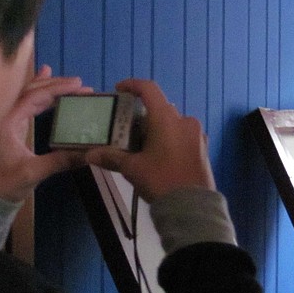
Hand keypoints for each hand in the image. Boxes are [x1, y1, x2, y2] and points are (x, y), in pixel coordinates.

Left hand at [0, 65, 91, 202]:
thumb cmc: (3, 184)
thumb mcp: (32, 173)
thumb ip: (59, 161)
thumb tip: (88, 154)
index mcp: (7, 121)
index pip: (35, 96)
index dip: (58, 89)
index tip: (79, 85)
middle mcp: (5, 115)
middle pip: (31, 90)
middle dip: (56, 85)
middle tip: (80, 83)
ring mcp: (6, 119)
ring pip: (28, 95)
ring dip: (49, 87)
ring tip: (68, 81)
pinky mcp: (10, 126)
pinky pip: (26, 103)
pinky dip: (38, 93)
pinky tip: (45, 82)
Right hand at [83, 78, 215, 202]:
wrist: (192, 207)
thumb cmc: (160, 180)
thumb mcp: (132, 169)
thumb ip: (111, 157)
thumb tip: (90, 154)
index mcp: (166, 118)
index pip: (149, 89)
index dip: (132, 85)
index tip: (120, 90)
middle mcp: (185, 120)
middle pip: (161, 108)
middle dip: (143, 116)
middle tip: (127, 131)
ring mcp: (197, 134)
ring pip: (173, 123)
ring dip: (158, 129)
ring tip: (143, 147)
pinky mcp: (203, 148)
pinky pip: (184, 135)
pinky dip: (171, 139)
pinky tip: (161, 157)